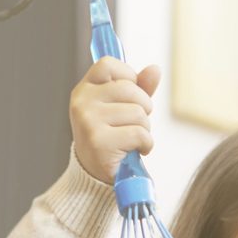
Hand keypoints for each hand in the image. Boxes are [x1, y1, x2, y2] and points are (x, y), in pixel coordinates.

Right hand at [69, 57, 160, 184]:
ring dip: (145, 129)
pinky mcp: (99, 141)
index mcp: (84, 89)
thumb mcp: (122, 108)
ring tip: (132, 139)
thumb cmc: (112, 137)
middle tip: (135, 124)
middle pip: (130, 89)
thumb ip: (139, 88)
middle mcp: (82, 102)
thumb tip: (155, 69)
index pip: (108, 64)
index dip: (129, 77)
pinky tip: (135, 151)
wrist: (96, 174)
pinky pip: (140, 134)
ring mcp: (88, 121)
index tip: (131, 96)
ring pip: (138, 113)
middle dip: (144, 108)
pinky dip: (146, 145)